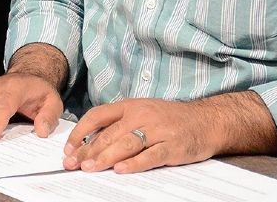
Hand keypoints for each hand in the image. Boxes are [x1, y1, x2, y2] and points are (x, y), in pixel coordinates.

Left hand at [61, 91, 276, 173]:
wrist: (207, 120)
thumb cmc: (170, 119)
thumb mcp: (142, 112)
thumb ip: (119, 124)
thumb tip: (90, 142)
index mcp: (130, 106)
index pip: (98, 116)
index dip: (81, 132)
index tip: (69, 148)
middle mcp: (142, 115)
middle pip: (110, 134)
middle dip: (88, 150)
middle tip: (73, 164)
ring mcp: (158, 130)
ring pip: (126, 144)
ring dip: (105, 157)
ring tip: (90, 168)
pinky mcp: (173, 146)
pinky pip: (151, 156)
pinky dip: (135, 164)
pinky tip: (121, 170)